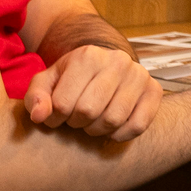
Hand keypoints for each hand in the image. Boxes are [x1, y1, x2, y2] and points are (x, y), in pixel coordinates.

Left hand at [22, 42, 162, 141]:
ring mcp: (139, 75)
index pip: (64, 103)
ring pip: (114, 120)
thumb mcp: (47, 82)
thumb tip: (40, 116)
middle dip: (77, 123)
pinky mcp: (154, 90)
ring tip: (91, 122)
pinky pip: (138, 126)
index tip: (56, 115)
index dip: (55, 118)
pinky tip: (110, 128)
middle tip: (75, 119)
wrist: (103, 66)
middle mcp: (117, 61)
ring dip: (97, 130)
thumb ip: (36, 98)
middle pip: (89, 112)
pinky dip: (120, 135)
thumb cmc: (71, 78)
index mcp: (87, 55)